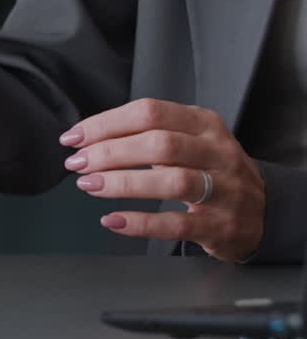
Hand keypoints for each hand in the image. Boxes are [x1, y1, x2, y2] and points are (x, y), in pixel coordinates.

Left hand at [61, 98, 265, 260]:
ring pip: (172, 181)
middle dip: (110, 152)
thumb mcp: (190, 141)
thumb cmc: (211, 171)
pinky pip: (177, 223)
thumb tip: (87, 138)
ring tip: (89, 185)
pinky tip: (112, 220)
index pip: (150, 113)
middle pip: (160, 144)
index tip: (74, 137)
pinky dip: (140, 223)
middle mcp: (218, 152)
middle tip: (78, 163)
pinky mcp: (221, 225)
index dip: (106, 124)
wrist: (263, 212)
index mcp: (205, 124)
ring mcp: (224, 190)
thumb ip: (147, 135)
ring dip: (123, 182)